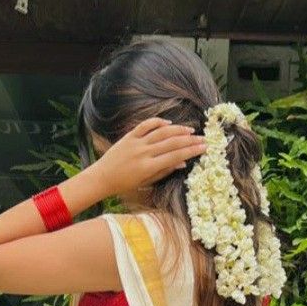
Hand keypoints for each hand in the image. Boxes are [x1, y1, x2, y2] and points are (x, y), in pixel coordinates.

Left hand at [91, 117, 206, 196]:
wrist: (103, 177)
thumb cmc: (125, 183)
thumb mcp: (146, 181)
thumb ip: (164, 171)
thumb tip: (183, 163)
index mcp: (149, 167)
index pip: (175, 156)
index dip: (191, 151)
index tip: (204, 147)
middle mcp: (144, 153)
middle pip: (172, 143)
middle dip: (190, 140)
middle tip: (203, 138)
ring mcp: (136, 143)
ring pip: (161, 132)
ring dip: (178, 129)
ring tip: (190, 130)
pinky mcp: (129, 136)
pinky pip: (146, 125)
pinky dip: (158, 122)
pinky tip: (169, 123)